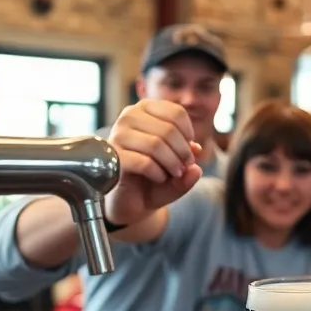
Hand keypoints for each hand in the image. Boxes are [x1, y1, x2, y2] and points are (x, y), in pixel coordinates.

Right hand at [103, 100, 203, 225]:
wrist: (131, 200)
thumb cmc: (155, 177)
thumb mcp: (180, 168)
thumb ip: (191, 158)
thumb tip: (197, 150)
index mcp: (145, 110)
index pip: (176, 112)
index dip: (188, 134)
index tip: (190, 151)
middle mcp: (129, 117)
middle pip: (168, 129)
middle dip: (183, 152)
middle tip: (185, 167)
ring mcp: (117, 136)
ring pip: (156, 144)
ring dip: (172, 163)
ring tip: (175, 174)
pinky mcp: (112, 158)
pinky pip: (143, 162)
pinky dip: (158, 173)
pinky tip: (159, 178)